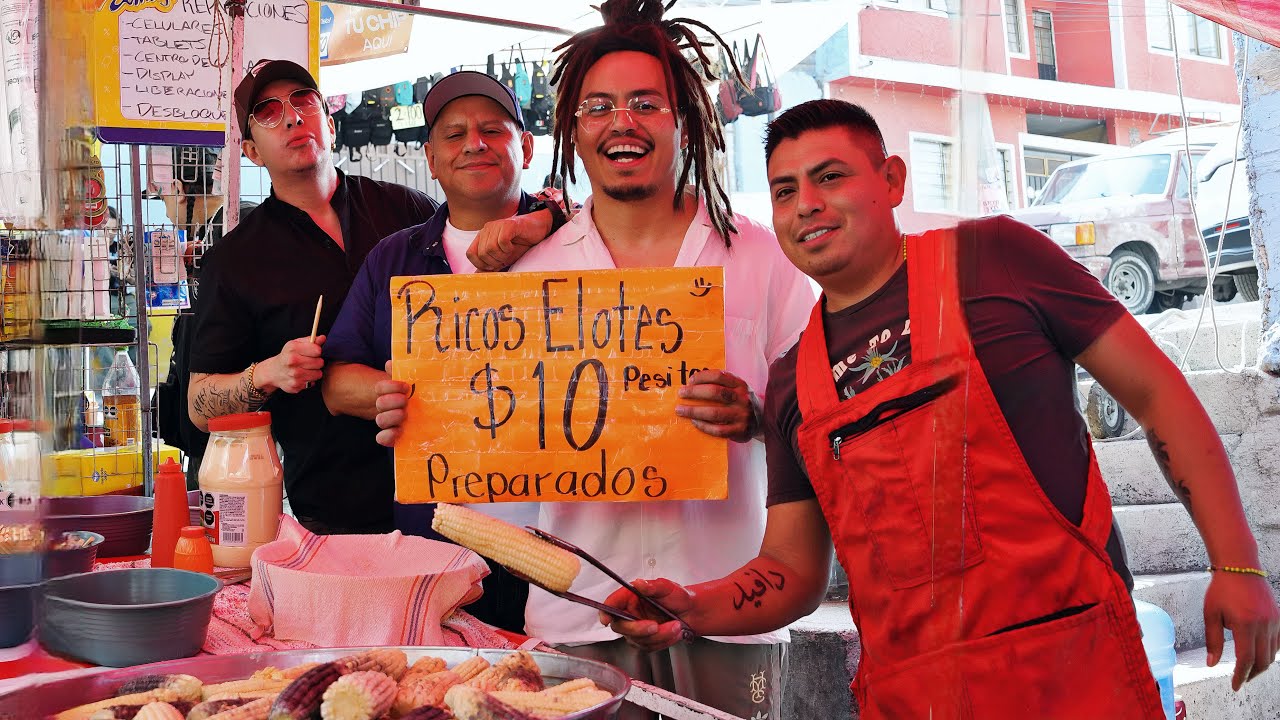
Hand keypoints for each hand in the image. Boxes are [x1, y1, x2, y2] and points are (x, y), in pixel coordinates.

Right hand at [262, 335, 324, 393]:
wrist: (273, 372)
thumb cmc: (287, 356)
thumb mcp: (296, 344)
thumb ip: (310, 340)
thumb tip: (322, 338)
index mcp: (293, 349)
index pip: (317, 350)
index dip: (317, 351)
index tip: (313, 352)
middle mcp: (292, 361)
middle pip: (320, 362)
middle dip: (317, 362)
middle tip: (310, 362)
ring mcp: (294, 374)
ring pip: (318, 374)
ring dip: (314, 372)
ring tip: (306, 369)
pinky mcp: (296, 385)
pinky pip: (312, 382)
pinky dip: (309, 380)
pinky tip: (302, 376)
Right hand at [374, 360, 411, 446]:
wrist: (423, 413)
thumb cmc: (416, 395)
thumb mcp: (410, 383)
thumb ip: (402, 373)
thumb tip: (390, 364)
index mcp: (389, 393)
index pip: (381, 388)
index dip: (390, 386)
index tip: (405, 387)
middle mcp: (386, 408)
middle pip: (380, 403)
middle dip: (393, 401)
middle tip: (406, 400)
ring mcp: (388, 422)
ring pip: (380, 420)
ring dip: (392, 416)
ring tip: (404, 414)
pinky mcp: (392, 436)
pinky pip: (382, 438)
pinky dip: (388, 436)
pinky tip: (398, 431)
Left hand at [466, 211, 553, 271]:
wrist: (538, 229)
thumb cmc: (520, 243)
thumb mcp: (503, 258)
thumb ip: (491, 266)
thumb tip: (478, 276)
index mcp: (482, 236)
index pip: (470, 253)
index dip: (481, 264)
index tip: (494, 266)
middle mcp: (486, 229)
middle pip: (482, 253)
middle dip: (495, 261)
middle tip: (506, 257)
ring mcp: (496, 225)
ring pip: (491, 248)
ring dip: (503, 255)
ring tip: (510, 251)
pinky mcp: (507, 224)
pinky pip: (502, 242)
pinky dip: (509, 248)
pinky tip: (514, 245)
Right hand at [598, 578, 695, 651]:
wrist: (692, 612)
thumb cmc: (678, 597)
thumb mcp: (667, 587)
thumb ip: (652, 586)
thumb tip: (639, 583)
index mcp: (630, 596)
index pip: (611, 604)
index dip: (606, 612)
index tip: (607, 619)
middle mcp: (629, 612)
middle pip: (621, 627)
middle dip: (639, 629)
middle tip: (656, 625)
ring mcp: (636, 628)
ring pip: (637, 640)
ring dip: (659, 635)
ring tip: (675, 626)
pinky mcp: (644, 641)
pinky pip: (648, 647)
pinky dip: (663, 641)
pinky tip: (673, 632)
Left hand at [675, 369, 756, 442]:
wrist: (764, 420)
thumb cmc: (741, 401)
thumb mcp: (737, 388)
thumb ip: (722, 383)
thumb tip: (693, 382)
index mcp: (740, 385)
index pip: (719, 376)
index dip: (702, 377)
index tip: (690, 381)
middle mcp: (742, 399)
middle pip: (715, 392)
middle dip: (694, 392)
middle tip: (681, 394)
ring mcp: (742, 415)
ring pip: (714, 413)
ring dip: (694, 411)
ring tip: (680, 410)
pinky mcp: (740, 431)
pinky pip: (718, 430)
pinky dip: (704, 426)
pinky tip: (694, 422)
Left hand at [1203, 571, 1279, 690]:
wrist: (1240, 567)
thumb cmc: (1221, 590)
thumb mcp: (1211, 614)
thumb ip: (1212, 640)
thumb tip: (1211, 664)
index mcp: (1245, 625)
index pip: (1246, 659)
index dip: (1241, 675)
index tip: (1235, 685)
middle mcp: (1264, 625)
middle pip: (1263, 660)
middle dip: (1251, 673)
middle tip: (1240, 679)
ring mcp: (1274, 621)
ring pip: (1272, 653)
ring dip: (1261, 664)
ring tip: (1248, 669)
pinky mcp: (1278, 617)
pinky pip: (1278, 642)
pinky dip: (1271, 652)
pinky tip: (1260, 654)